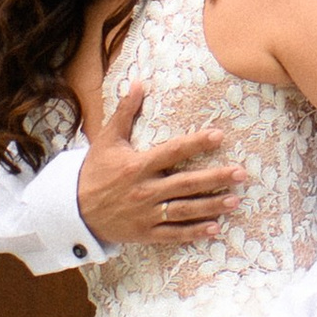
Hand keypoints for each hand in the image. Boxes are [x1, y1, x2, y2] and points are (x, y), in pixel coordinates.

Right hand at [77, 79, 237, 249]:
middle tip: (241, 174)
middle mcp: (144, 190)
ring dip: (211, 206)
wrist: (74, 211)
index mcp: (137, 166)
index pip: (172, 152)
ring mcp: (146, 214)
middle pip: (185, 184)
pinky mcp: (145, 233)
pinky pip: (173, 234)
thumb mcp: (107, 140)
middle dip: (215, 178)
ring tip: (236, 201)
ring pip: (184, 210)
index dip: (196, 143)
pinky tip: (215, 228)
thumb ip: (125, 112)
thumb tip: (139, 82)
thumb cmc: (94, 172)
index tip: (219, 137)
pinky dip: (194, 233)